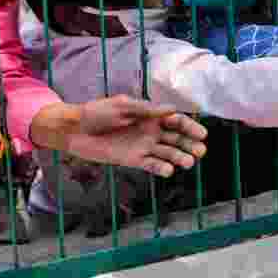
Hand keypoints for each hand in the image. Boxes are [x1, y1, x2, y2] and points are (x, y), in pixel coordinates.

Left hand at [54, 97, 207, 177]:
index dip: (190, 127)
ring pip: (167, 153)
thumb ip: (147, 110)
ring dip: (179, 158)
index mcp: (151, 115)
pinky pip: (151, 165)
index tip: (202, 134)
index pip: (176, 121)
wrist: (75, 130)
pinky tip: (169, 171)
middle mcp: (151, 131)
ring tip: (189, 163)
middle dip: (190, 144)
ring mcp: (143, 146)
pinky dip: (161, 168)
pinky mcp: (133, 160)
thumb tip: (172, 109)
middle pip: (177, 138)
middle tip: (201, 151)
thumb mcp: (123, 107)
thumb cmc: (98, 112)